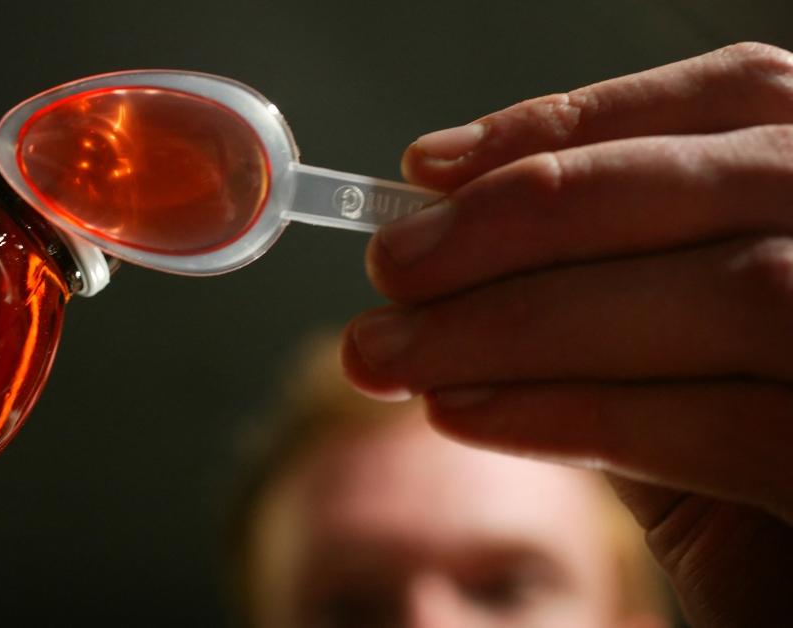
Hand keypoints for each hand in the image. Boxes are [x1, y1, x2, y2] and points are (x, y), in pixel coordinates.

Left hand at [342, 42, 792, 626]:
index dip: (574, 122)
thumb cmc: (767, 491)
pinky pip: (727, 426)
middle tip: (390, 266)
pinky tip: (462, 413)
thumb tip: (460, 251)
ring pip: (728, 293)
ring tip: (388, 353)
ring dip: (521, 322)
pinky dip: (575, 413)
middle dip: (521, 221)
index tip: (433, 165)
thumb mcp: (697, 374)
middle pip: (706, 187)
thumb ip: (613, 303)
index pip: (736, 95)